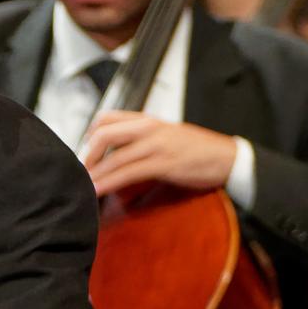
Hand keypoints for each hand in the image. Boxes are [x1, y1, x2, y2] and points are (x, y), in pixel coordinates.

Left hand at [82, 111, 237, 197]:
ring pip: (114, 157)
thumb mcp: (167, 136)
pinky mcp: (163, 163)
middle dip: (86, 154)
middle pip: (104, 133)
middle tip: (80, 171)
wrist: (227, 157)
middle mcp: (149, 128)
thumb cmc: (197, 150)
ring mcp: (156, 145)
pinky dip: (109, 182)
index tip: (85, 152)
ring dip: (95, 174)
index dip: (90, 134)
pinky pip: (128, 173)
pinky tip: (99, 191)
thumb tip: (118, 151)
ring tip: (83, 186)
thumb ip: (143, 139)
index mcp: (148, 120)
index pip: (107, 117)